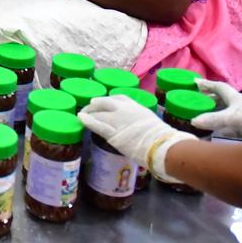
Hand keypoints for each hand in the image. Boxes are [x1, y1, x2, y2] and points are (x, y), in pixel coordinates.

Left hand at [79, 95, 194, 183]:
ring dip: (89, 113)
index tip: (103, 102)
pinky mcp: (112, 133)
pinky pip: (97, 125)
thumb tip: (139, 124)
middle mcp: (124, 110)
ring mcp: (117, 120)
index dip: (108, 100)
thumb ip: (140, 119)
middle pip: (104, 103)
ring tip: (83, 115)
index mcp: (135, 106)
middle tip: (89, 108)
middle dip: (95, 105)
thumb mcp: (150, 120)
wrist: (161, 145)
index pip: (118, 98)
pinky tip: (80, 118)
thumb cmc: (161, 136)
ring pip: (98, 114)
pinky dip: (87, 120)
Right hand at [191, 78, 241, 139]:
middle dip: (207, 99)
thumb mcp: (232, 117)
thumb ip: (213, 119)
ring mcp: (240, 117)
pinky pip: (226, 127)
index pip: (218, 87)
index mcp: (234, 97)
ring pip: (222, 113)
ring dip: (211, 114)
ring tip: (198, 115)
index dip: (206, 84)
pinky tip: (210, 131)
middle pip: (219, 99)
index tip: (193, 82)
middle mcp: (237, 105)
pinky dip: (218, 128)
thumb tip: (193, 121)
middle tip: (193, 100)